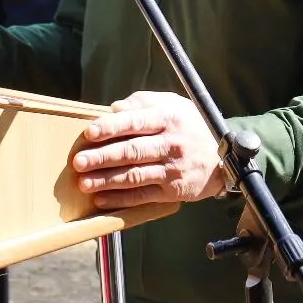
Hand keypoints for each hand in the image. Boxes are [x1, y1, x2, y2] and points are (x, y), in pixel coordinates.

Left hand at [72, 91, 228, 209]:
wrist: (223, 158)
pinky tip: (101, 199)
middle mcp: (171, 143)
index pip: (136, 122)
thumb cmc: (190, 127)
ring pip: (135, 175)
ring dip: (107, 180)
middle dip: (103, 157)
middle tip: (79, 162)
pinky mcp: (172, 191)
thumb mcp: (173, 105)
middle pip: (132, 151)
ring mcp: (172, 169)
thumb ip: (143, 102)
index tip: (90, 132)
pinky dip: (120, 199)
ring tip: (84, 183)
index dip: (112, 127)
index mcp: (169, 118)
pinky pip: (142, 196)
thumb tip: (113, 108)